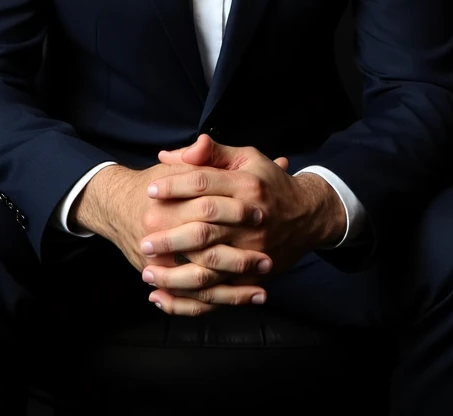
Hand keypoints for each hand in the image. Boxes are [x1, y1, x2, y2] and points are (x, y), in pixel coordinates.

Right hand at [69, 160, 273, 312]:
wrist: (116, 206)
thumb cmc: (154, 187)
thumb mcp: (173, 166)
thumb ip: (193, 157)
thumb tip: (204, 142)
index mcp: (168, 203)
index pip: (207, 208)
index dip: (236, 211)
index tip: (262, 215)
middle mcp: (160, 233)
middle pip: (205, 250)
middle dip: (239, 257)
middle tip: (268, 258)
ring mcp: (158, 260)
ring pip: (200, 282)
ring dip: (233, 289)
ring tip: (262, 289)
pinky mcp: (158, 278)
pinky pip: (189, 300)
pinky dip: (215, 303)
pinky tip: (237, 303)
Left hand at [142, 134, 338, 315]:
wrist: (308, 215)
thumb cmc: (268, 183)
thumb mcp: (246, 158)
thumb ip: (209, 154)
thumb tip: (169, 155)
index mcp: (247, 186)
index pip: (203, 183)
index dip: (174, 186)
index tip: (149, 190)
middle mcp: (251, 219)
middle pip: (205, 227)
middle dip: (170, 235)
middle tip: (144, 237)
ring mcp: (253, 250)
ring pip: (210, 265)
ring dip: (176, 273)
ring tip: (147, 272)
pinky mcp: (253, 275)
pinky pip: (220, 292)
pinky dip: (191, 299)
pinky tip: (165, 298)